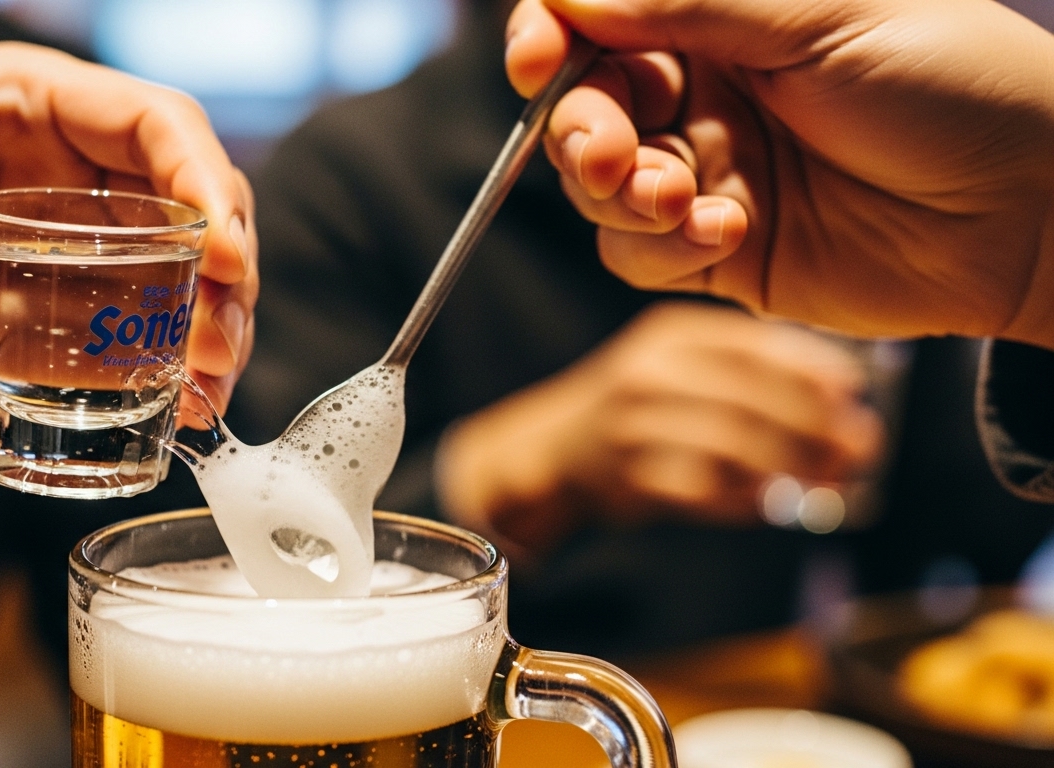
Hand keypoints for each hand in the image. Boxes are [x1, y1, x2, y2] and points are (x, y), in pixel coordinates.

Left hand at [0, 42, 256, 414]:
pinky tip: (180, 406)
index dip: (202, 179)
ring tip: (207, 387)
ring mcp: (68, 241)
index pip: (149, 121)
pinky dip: (172, 363)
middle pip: (190, 197)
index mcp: (20, 105)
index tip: (222, 257)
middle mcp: (63, 167)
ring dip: (211, 324)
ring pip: (182, 266)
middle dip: (225, 270)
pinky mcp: (57, 310)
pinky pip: (138, 327)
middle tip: (216, 347)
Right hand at [436, 303, 882, 556]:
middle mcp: (647, 372)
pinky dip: (745, 499)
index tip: (856, 388)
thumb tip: (842, 396)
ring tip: (834, 480)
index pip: (751, 344)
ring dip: (791, 465)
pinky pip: (702, 489)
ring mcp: (633, 425)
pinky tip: (774, 504)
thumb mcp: (679, 361)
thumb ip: (744, 369)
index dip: (809, 365)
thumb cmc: (637, 406)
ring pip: (730, 445)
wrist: (553, 449)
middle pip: (747, 396)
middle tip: (862, 445)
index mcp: (669, 335)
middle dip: (814, 423)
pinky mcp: (627, 476)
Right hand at [504, 0, 1053, 351]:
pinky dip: (662, 246)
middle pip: (585, 108)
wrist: (1031, 211)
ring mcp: (710, 174)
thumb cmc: (954, 85)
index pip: (600, 22)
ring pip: (600, 189)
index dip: (551, 36)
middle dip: (580, 130)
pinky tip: (728, 231)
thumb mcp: (819, 17)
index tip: (537, 57)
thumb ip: (684, 2)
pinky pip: (640, 254)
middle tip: (611, 153)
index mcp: (725, 21)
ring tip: (682, 197)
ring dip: (620, 194)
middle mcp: (706, 95)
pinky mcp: (722, 252)